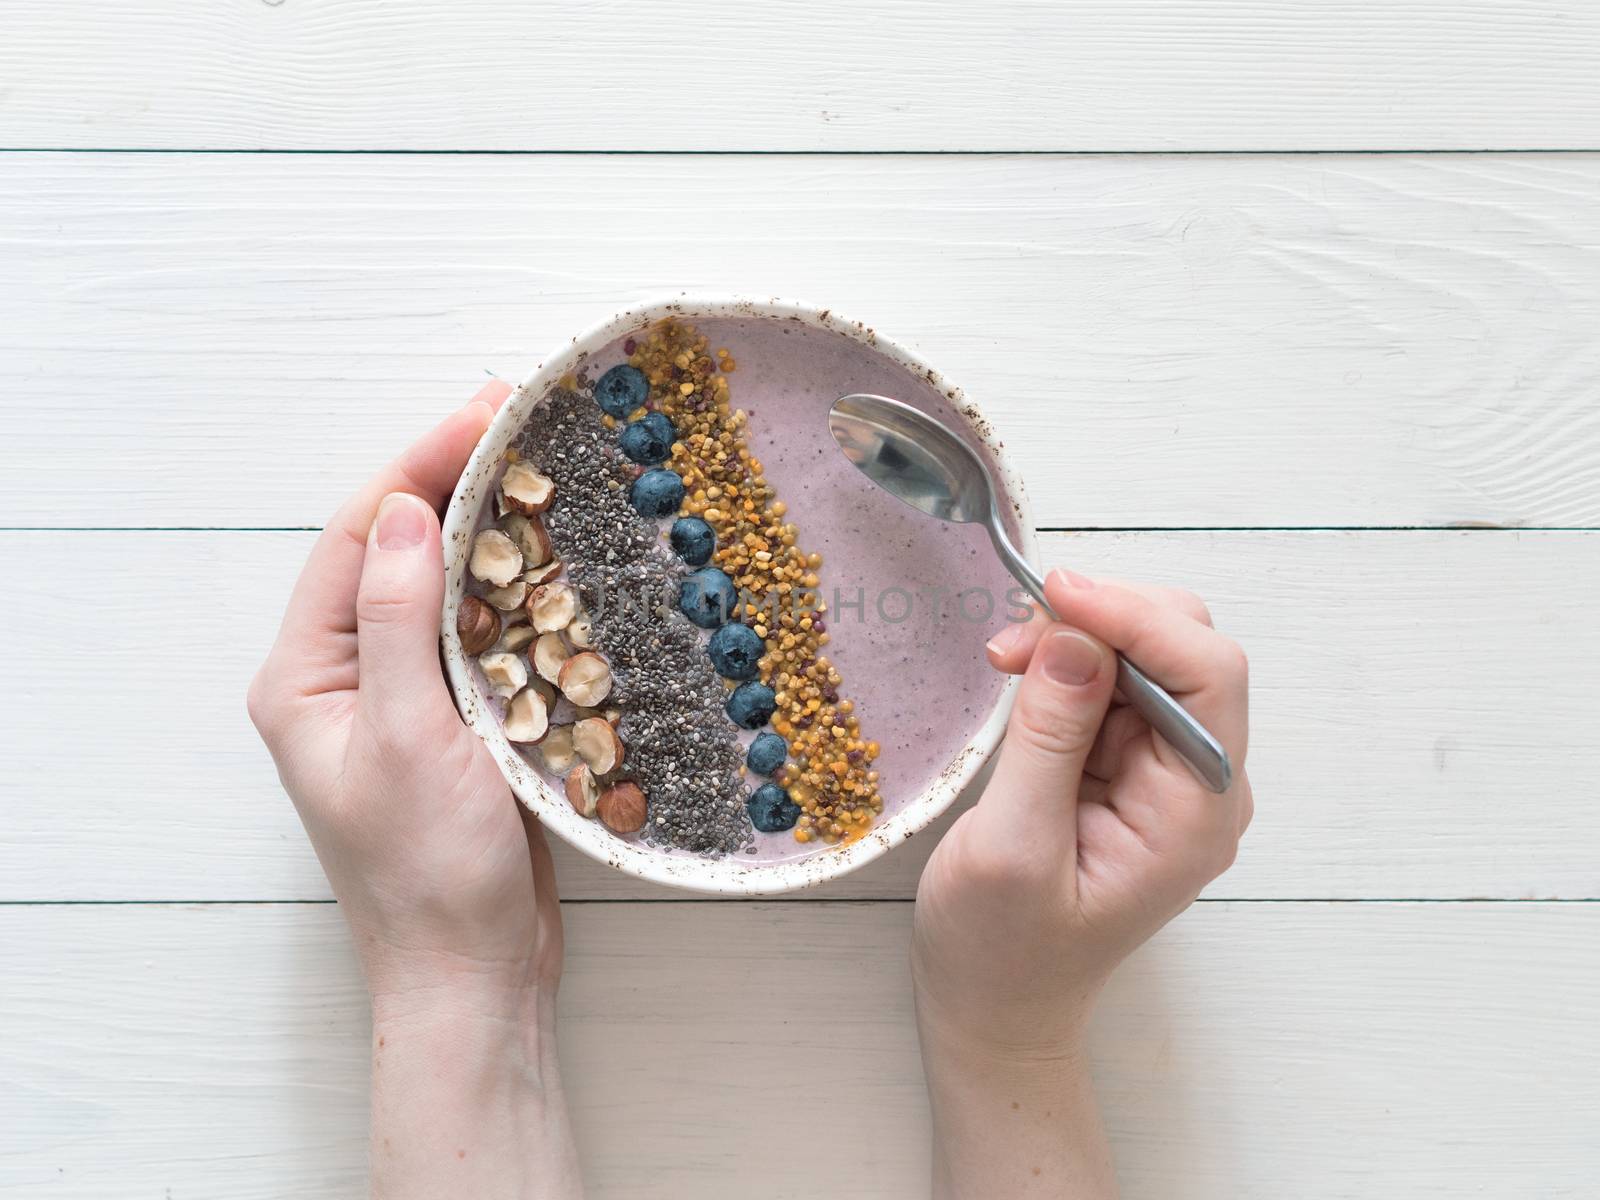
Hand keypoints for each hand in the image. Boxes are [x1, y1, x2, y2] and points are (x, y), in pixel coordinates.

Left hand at [248, 382, 578, 1197]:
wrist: (472, 971)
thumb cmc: (426, 871)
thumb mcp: (407, 738)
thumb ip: (397, 623)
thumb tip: (403, 513)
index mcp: (306, 675)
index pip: (358, 540)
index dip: (416, 467)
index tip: (481, 411)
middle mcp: (345, 675)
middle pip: (396, 550)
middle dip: (452, 482)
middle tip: (520, 418)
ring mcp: (403, 696)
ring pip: (442, 585)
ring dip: (490, 527)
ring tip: (543, 465)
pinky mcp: (457, 719)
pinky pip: (480, 631)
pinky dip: (517, 588)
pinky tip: (559, 555)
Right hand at [911, 569, 1251, 1196]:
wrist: (994, 1004)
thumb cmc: (1000, 948)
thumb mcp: (1012, 843)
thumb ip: (1050, 737)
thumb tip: (1075, 633)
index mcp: (1196, 814)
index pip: (1208, 676)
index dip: (1140, 618)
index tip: (1056, 593)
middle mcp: (1200, 784)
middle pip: (1187, 651)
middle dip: (1106, 619)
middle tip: (1014, 635)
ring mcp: (1166, 773)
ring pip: (1147, 655)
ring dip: (1077, 636)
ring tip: (1004, 657)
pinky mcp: (1127, 765)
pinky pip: (1112, 683)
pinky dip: (1066, 662)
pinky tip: (1019, 671)